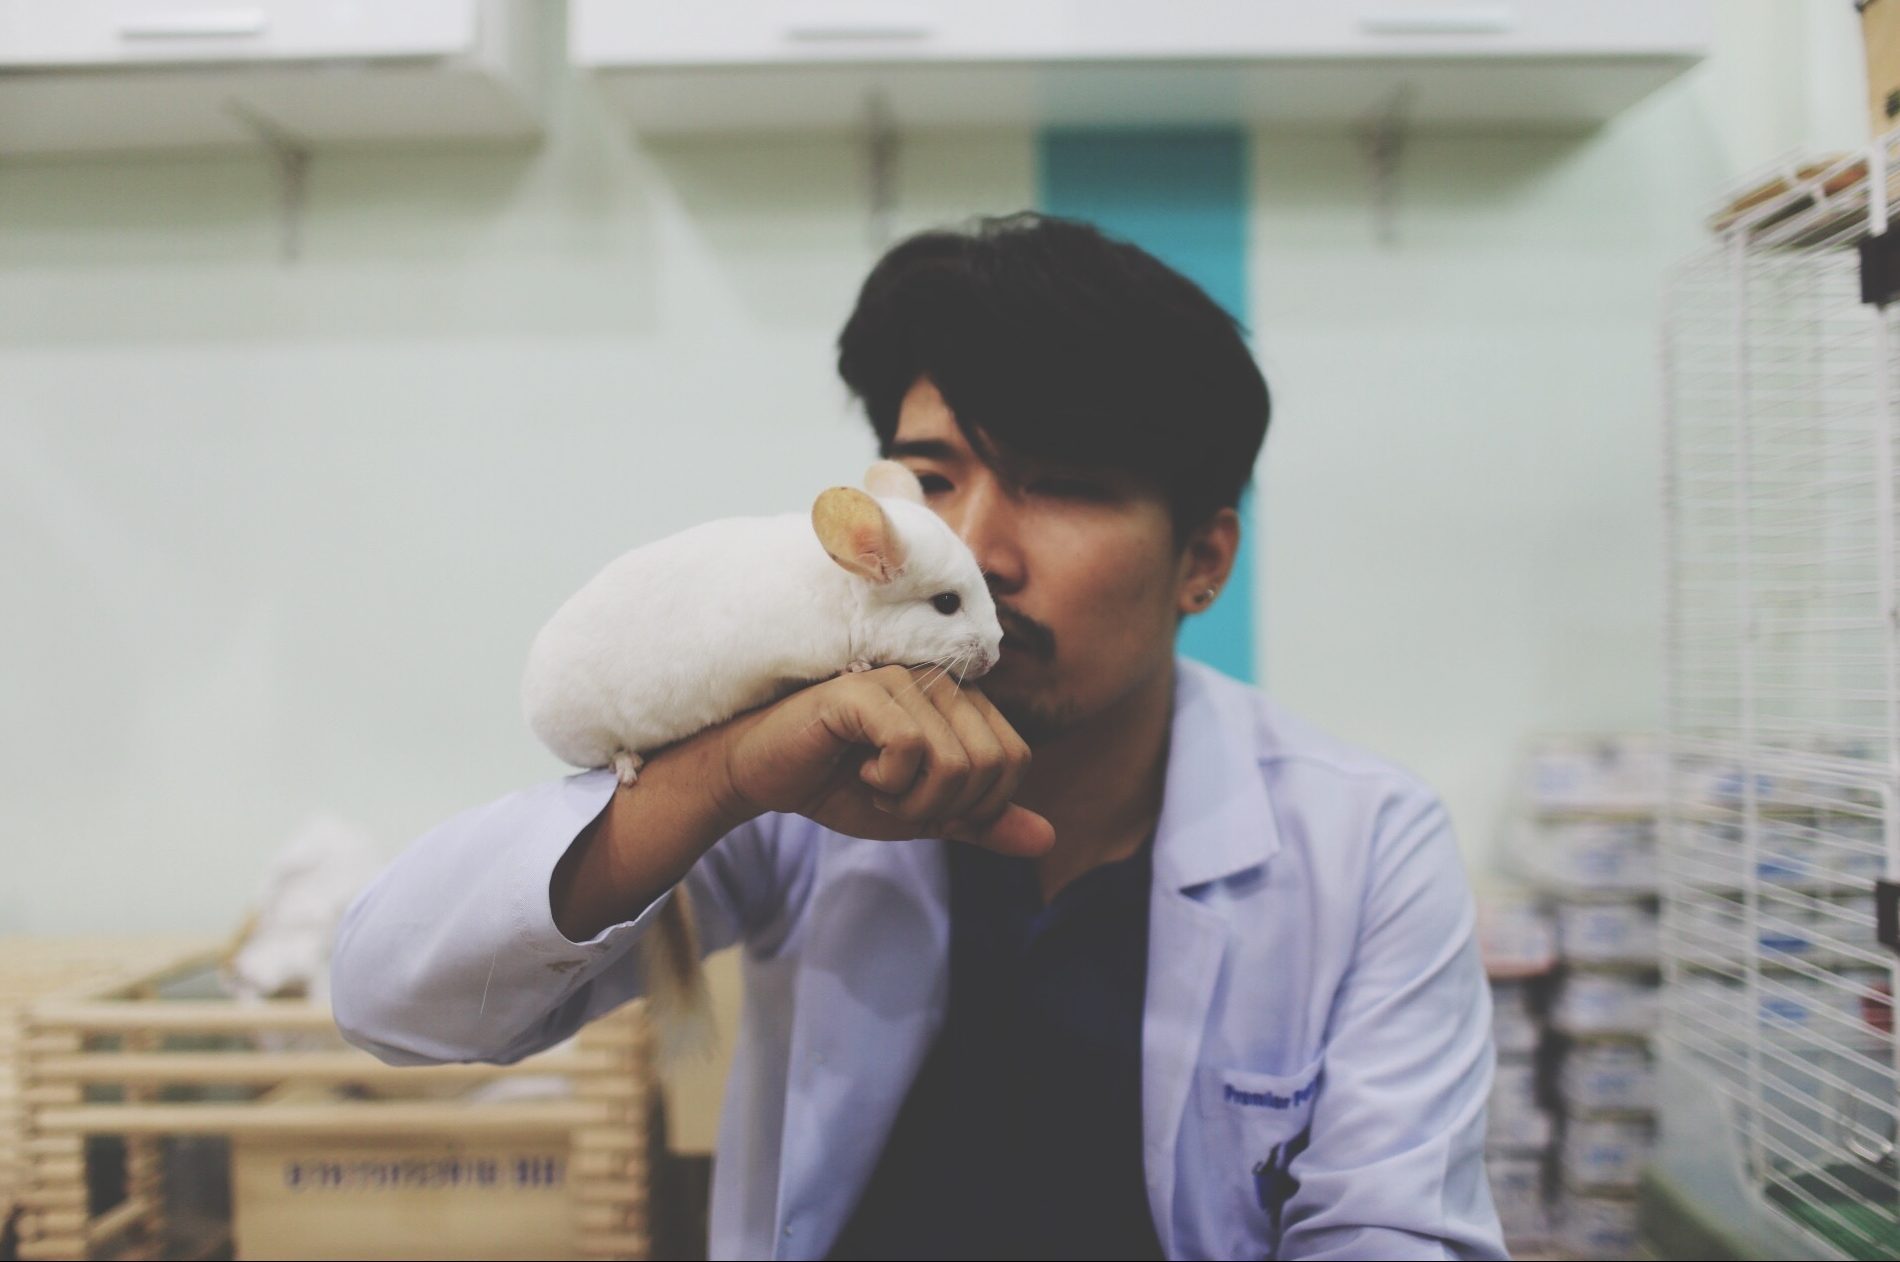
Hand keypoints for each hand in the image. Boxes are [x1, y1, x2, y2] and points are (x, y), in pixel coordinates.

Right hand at [716, 665, 1053, 856]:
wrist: (766, 775)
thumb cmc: (840, 785)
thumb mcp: (922, 815)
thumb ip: (982, 824)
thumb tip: (1047, 840)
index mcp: (963, 703)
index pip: (1015, 759)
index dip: (977, 805)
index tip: (924, 802)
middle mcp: (940, 681)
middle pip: (991, 763)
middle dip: (944, 806)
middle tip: (896, 797)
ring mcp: (904, 678)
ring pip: (955, 761)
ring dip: (912, 798)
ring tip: (874, 782)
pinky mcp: (865, 689)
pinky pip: (911, 747)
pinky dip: (888, 780)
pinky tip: (857, 768)